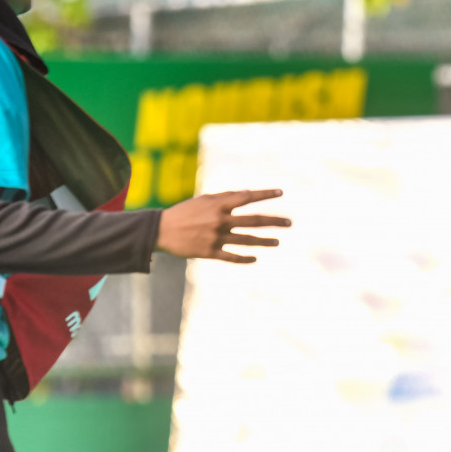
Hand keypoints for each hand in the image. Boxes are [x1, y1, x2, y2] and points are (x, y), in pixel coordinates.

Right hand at [157, 189, 289, 262]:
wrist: (160, 230)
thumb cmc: (185, 212)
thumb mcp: (204, 200)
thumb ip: (226, 197)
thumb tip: (247, 194)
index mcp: (218, 206)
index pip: (247, 197)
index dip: (265, 195)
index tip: (281, 193)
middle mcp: (220, 221)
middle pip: (254, 221)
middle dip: (274, 222)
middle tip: (289, 223)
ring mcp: (215, 237)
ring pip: (247, 240)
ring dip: (265, 241)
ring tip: (277, 242)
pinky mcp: (209, 252)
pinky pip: (232, 257)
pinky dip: (245, 258)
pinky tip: (255, 258)